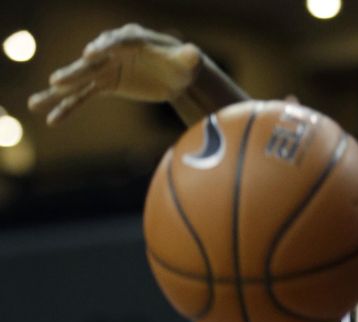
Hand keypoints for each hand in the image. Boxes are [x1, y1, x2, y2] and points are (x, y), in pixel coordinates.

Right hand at [28, 23, 200, 125]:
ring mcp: (105, 68)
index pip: (115, 43)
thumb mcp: (187, 61)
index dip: (103, 48)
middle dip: (74, 72)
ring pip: (80, 80)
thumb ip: (187, 57)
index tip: (90, 55)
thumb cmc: (182, 64)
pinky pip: (84, 97)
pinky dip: (69, 107)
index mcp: (132, 39)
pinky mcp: (104, 84)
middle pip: (90, 62)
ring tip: (36, 103)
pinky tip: (52, 119)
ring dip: (60, 92)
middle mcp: (112, 51)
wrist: (177, 76)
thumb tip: (194, 54)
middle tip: (57, 81)